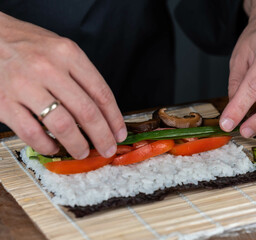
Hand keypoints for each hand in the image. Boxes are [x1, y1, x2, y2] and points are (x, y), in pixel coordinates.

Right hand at [0, 13, 126, 158]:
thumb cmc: (29, 45)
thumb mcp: (61, 49)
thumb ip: (81, 76)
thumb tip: (102, 111)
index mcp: (68, 54)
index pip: (101, 92)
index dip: (114, 118)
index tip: (119, 133)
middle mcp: (48, 68)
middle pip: (86, 112)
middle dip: (102, 136)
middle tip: (108, 149)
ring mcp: (25, 86)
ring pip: (62, 125)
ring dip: (77, 145)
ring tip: (83, 152)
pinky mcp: (4, 102)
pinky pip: (32, 132)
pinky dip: (47, 146)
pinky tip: (54, 147)